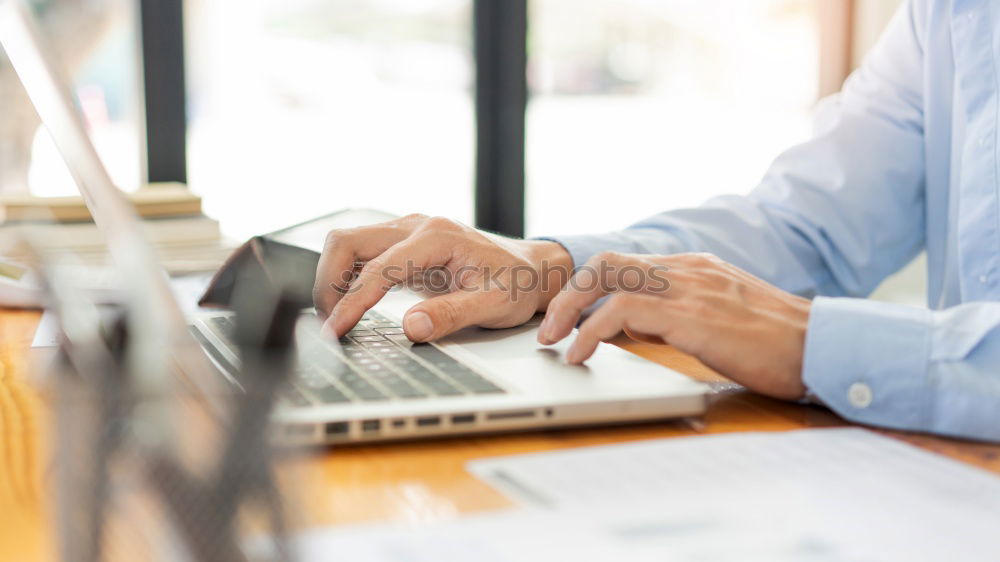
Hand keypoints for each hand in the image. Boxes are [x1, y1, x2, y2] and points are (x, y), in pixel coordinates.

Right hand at [313, 214, 572, 340]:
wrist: (530, 269)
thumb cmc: (517, 284)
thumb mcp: (494, 305)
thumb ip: (453, 315)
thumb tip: (411, 327)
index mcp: (437, 237)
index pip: (378, 268)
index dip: (351, 302)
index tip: (335, 332)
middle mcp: (417, 226)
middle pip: (347, 241)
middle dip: (329, 282)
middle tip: (330, 323)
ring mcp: (408, 231)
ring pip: (348, 244)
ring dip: (334, 278)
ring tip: (338, 317)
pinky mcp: (403, 245)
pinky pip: (362, 254)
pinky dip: (348, 278)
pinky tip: (351, 306)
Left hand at [538, 252, 810, 399]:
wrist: (824, 348)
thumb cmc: (778, 344)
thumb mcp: (721, 320)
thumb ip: (678, 315)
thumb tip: (631, 328)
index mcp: (695, 268)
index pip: (626, 263)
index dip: (588, 287)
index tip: (566, 315)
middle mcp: (688, 269)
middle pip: (607, 262)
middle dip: (568, 293)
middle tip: (548, 328)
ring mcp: (690, 287)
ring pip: (607, 278)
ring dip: (569, 311)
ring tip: (556, 344)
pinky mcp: (691, 314)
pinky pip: (623, 309)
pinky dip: (592, 330)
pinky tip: (582, 354)